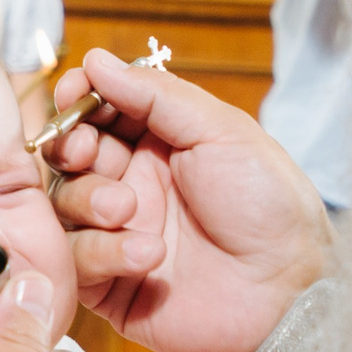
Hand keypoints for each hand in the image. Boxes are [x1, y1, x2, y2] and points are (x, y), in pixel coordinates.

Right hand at [46, 49, 332, 351]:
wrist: (288, 291)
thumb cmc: (270, 206)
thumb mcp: (220, 131)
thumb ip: (155, 94)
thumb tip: (97, 60)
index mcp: (159, 144)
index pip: (98, 111)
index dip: (79, 99)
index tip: (73, 93)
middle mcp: (133, 185)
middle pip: (68, 155)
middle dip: (71, 147)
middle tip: (88, 152)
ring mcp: (118, 234)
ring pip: (62, 205)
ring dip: (88, 199)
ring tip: (127, 208)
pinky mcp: (110, 285)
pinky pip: (76, 260)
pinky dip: (102, 251)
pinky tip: (148, 255)